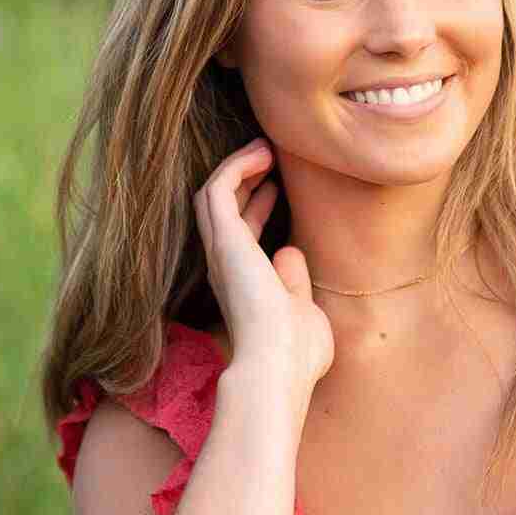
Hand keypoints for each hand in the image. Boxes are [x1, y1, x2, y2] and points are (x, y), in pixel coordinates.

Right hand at [192, 138, 331, 411]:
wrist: (279, 367)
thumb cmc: (296, 354)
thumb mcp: (302, 311)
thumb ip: (295, 283)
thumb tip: (291, 251)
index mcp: (241, 285)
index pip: (241, 235)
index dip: (257, 206)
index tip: (278, 187)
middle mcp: (223, 266)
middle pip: (221, 210)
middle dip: (243, 179)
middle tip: (270, 157)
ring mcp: (220, 252)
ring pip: (213, 195)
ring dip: (237, 166)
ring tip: (264, 147)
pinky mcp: (223, 240)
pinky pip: (219, 188)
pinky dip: (237, 166)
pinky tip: (262, 155)